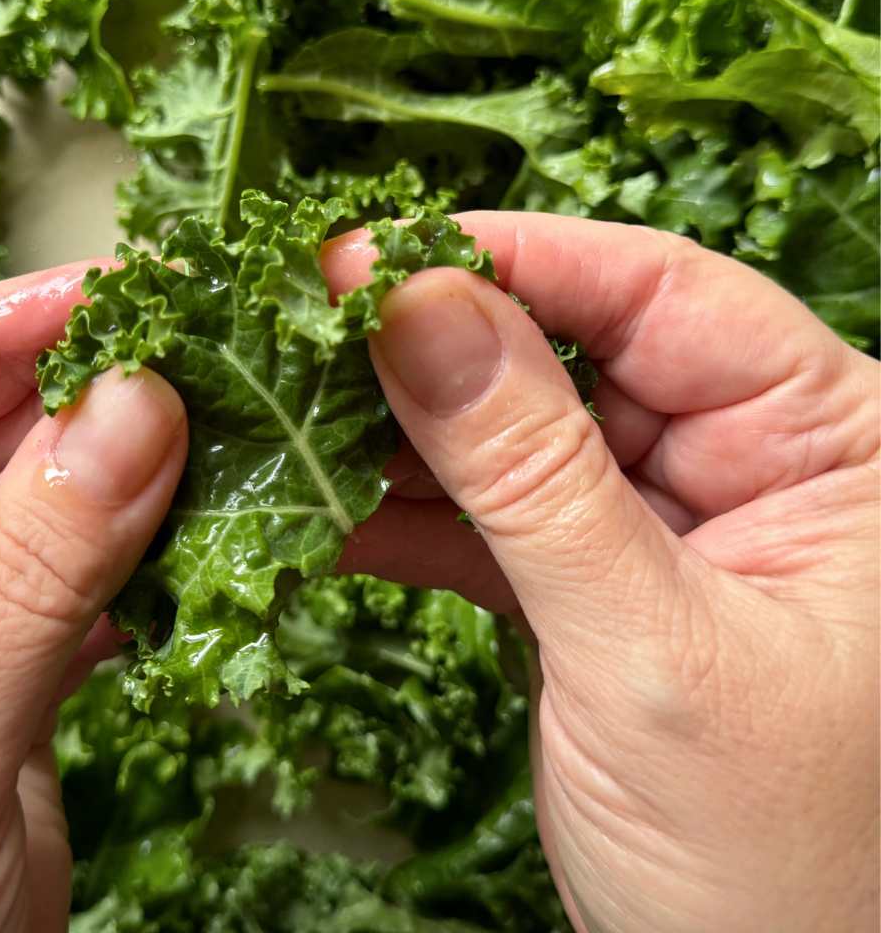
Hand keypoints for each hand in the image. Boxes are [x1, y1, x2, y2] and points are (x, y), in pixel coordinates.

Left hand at [0, 267, 186, 931]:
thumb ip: (29, 581)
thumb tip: (135, 408)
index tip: (102, 289)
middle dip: (65, 399)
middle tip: (186, 353)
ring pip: (13, 510)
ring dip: (110, 475)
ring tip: (211, 426)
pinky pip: (56, 585)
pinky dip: (127, 560)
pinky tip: (193, 530)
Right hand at [323, 213, 878, 932]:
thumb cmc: (774, 867)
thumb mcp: (647, 649)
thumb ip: (530, 473)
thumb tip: (416, 306)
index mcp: (832, 442)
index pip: (660, 293)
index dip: (508, 259)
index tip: (369, 253)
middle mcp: (753, 460)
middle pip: (573, 349)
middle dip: (436, 346)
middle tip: (305, 335)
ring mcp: (666, 521)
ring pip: (517, 431)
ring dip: (404, 435)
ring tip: (293, 419)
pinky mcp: (596, 582)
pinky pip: (493, 518)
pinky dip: (410, 519)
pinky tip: (327, 514)